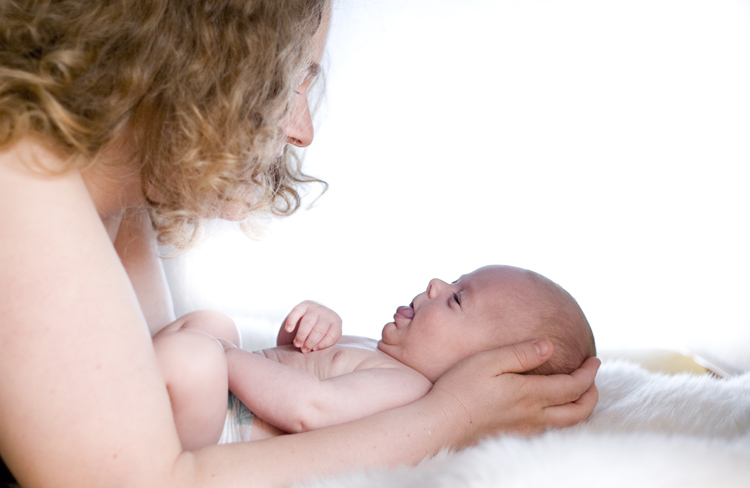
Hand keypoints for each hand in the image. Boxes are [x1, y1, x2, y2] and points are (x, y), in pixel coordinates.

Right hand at [277, 300, 341, 352]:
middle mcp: (327, 314)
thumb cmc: (317, 335)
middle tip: (304, 350)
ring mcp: (315, 308)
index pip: (332, 335)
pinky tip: (288, 329)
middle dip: (310, 341)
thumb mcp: (324, 339)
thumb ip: (322, 345)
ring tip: (297, 344)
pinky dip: (292, 321)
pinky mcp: (303, 305)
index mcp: (336, 323)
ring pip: (309, 322)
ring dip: (302, 335)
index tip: (314, 350)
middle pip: (320, 329)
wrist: (309, 317)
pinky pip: (297, 312)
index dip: (322, 344)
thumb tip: (317, 359)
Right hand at [430, 339, 599, 445]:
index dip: (589, 373)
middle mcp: (533, 416)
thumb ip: (521, 353)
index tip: (595, 360)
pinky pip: (549, 432)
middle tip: (592, 379)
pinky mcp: (513, 438)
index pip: (573, 386)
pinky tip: (551, 411)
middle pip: (578, 412)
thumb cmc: (460, 388)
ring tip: (578, 395)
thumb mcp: (489, 361)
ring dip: (579, 409)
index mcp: (530, 394)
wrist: (439, 425)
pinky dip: (562, 420)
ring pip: (566, 425)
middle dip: (592, 394)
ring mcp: (524, 431)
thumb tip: (549, 346)